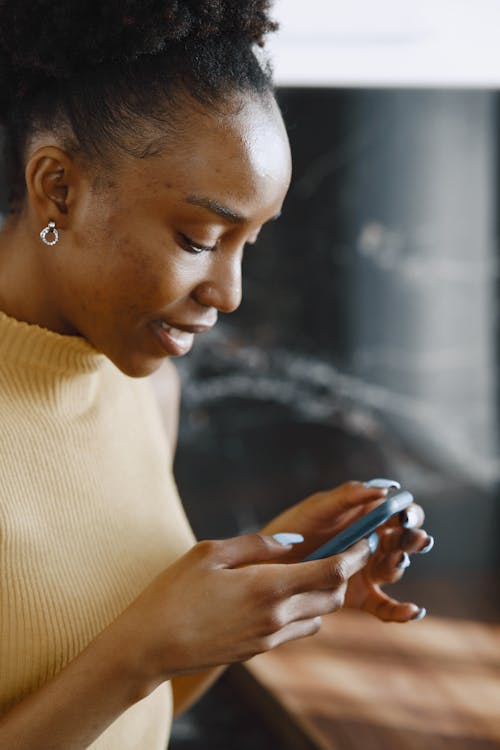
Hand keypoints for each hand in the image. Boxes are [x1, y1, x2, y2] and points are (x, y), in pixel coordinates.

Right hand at [111, 532, 373, 681]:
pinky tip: (284, 594)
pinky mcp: (259, 650)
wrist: (151, 647)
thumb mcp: (211, 552)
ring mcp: (269, 638)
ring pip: (319, 615)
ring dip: (324, 593)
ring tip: (313, 570)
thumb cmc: (174, 593)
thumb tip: (294, 541)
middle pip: (333, 596)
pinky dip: (304, 610)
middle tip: (341, 549)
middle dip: (344, 572)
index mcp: (268, 587)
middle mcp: (277, 617)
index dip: (354, 555)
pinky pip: (297, 628)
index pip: (332, 572)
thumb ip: (257, 544)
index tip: (364, 539)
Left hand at [261, 480, 431, 622]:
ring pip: (395, 568)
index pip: (400, 511)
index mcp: (367, 516)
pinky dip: (402, 611)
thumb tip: (386, 488)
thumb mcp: (319, 507)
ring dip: (399, 564)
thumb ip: (350, 495)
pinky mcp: (362, 597)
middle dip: (413, 539)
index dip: (409, 512)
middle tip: (410, 540)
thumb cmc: (293, 527)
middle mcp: (374, 542)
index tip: (404, 517)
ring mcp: (369, 570)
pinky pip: (387, 606)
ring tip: (392, 561)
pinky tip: (413, 610)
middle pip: (405, 540)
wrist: (266, 563)